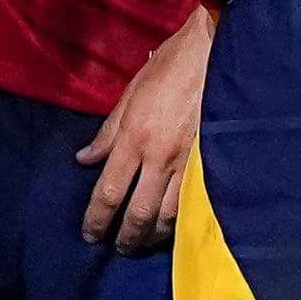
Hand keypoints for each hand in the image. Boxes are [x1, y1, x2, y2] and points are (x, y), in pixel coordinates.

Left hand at [76, 7, 209, 252]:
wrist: (215, 51)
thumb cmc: (170, 66)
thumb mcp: (130, 95)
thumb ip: (107, 132)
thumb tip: (85, 160)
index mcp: (135, 137)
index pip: (109, 191)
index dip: (97, 219)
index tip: (90, 234)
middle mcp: (161, 155)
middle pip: (139, 213)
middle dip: (126, 238)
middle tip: (117, 248)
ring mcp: (190, 161)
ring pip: (170, 214)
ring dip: (154, 235)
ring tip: (144, 242)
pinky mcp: (212, 160)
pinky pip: (194, 202)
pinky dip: (181, 220)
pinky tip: (174, 227)